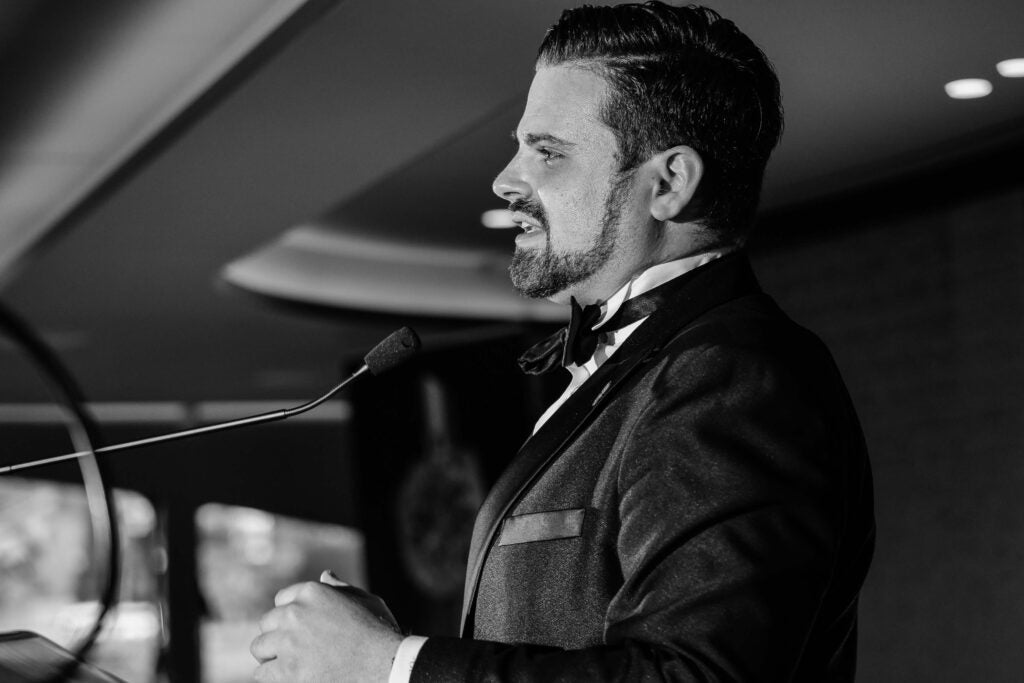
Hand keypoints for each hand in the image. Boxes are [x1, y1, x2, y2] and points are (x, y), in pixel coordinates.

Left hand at [250, 571, 403, 681]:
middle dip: (278, 636)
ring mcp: (289, 642)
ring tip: (290, 666)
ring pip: (259, 648)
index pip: (282, 600)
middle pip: (267, 623)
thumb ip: (341, 588)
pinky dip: (272, 678)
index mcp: (313, 591)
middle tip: (294, 651)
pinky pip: (261, 674)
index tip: (300, 631)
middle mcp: (296, 613)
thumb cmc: (380, 633)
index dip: (290, 616)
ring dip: (272, 657)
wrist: (386, 665)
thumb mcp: (365, 601)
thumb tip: (325, 574)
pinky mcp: (286, 672)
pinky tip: (288, 679)